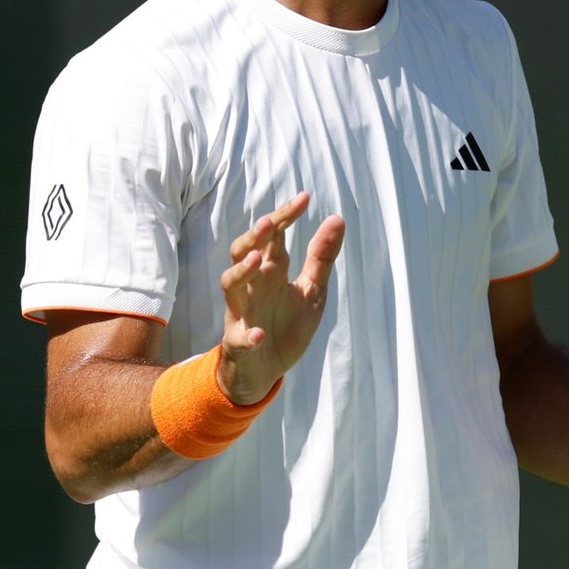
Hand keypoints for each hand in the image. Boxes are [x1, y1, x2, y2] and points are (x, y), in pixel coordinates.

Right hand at [217, 192, 345, 404]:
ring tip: (258, 259)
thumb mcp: (312, 290)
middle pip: (243, 252)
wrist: (267, 370)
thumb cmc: (287, 324)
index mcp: (271, 272)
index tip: (305, 198)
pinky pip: (238, 337)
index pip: (274, 237)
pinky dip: (247, 335)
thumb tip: (337, 218)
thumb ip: (321, 257)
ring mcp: (242, 313)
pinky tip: (259, 333)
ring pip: (230, 285)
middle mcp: (252, 286)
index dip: (285, 217)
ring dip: (241, 271)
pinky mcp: (238, 343)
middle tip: (269, 222)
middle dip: (254, 236)